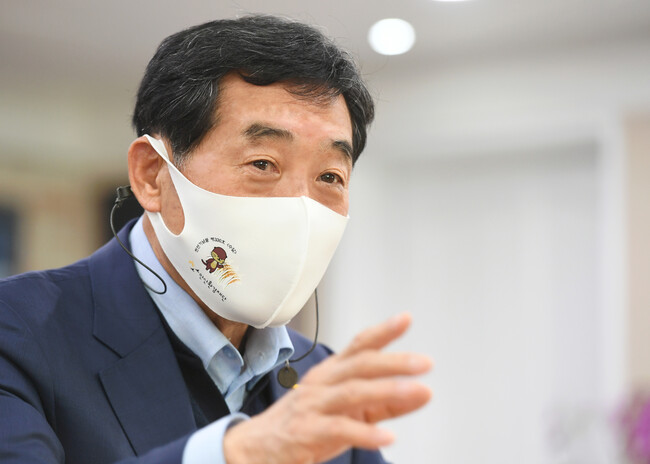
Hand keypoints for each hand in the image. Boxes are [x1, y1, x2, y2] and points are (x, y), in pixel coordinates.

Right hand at [223, 312, 432, 463]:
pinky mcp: (307, 432)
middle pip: (360, 365)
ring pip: (352, 392)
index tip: (406, 319)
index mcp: (332, 373)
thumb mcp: (349, 410)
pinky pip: (339, 428)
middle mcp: (322, 383)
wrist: (256, 448)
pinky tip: (388, 436)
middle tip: (425, 362)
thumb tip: (422, 392)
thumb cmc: (306, 424)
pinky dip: (365, 433)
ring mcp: (313, 406)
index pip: (359, 346)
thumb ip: (385, 403)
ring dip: (387, 390)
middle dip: (394, 361)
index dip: (382, 331)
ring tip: (417, 391)